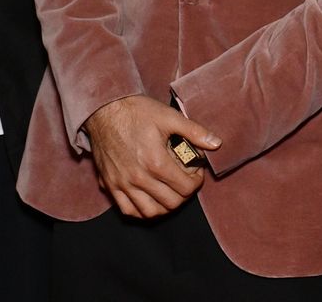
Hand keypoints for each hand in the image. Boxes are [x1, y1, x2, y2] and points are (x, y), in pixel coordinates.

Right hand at [83, 95, 221, 218]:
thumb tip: (216, 143)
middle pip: (171, 203)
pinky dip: (141, 211)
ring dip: (165, 206)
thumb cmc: (137, 111)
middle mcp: (138, 177)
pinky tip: (149, 199)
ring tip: (170, 192)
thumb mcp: (169, 116)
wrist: (104, 109)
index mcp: (155, 162)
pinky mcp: (110, 185)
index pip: (185, 188)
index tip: (196, 173)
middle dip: (184, 194)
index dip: (197, 182)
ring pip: (150, 212)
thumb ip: (194, 131)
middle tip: (185, 181)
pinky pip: (128, 210)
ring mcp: (122, 184)